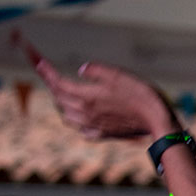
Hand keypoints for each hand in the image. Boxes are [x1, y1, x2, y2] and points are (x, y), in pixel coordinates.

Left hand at [35, 59, 176, 139]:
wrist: (157, 121)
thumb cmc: (140, 95)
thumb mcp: (118, 75)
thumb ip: (96, 70)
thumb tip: (81, 69)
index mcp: (86, 97)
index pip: (58, 83)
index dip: (46, 71)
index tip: (38, 61)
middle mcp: (84, 113)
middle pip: (59, 99)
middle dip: (52, 84)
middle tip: (49, 73)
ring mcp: (92, 126)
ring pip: (66, 115)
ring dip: (61, 103)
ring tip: (62, 93)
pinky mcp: (102, 134)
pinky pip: (80, 128)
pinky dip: (75, 120)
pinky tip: (80, 115)